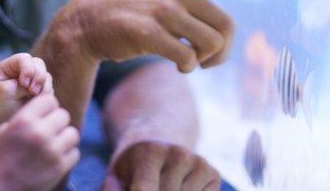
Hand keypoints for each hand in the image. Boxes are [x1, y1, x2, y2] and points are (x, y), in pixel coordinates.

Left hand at [0, 53, 52, 150]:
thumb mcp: (6, 91)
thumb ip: (23, 83)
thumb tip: (42, 84)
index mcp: (9, 66)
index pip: (24, 59)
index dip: (28, 70)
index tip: (24, 84)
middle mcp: (21, 70)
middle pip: (39, 64)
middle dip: (39, 78)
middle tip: (33, 92)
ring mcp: (32, 80)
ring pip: (46, 76)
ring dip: (43, 87)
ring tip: (34, 99)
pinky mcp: (39, 91)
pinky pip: (49, 88)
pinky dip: (46, 95)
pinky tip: (37, 103)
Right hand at [0, 93, 79, 190]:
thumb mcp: (6, 129)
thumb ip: (27, 117)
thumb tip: (47, 108)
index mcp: (24, 120)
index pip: (50, 100)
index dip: (47, 108)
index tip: (43, 116)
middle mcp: (39, 132)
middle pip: (64, 115)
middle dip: (56, 123)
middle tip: (48, 132)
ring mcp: (52, 150)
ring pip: (73, 134)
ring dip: (65, 139)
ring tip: (53, 145)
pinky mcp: (60, 167)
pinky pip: (75, 153)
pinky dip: (67, 156)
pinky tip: (54, 159)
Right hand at [54, 0, 272, 71]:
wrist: (82, 22)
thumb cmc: (125, 12)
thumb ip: (186, 3)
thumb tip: (218, 35)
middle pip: (226, 24)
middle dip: (223, 49)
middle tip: (208, 60)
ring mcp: (162, 10)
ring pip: (211, 43)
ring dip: (205, 61)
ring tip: (189, 63)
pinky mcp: (148, 32)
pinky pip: (188, 56)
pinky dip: (188, 67)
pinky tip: (177, 65)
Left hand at [102, 141, 220, 190]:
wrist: (157, 144)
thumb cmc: (132, 169)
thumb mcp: (115, 179)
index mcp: (149, 152)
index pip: (144, 190)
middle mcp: (178, 153)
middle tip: (147, 185)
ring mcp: (198, 161)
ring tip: (161, 186)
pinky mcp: (213, 172)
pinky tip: (179, 188)